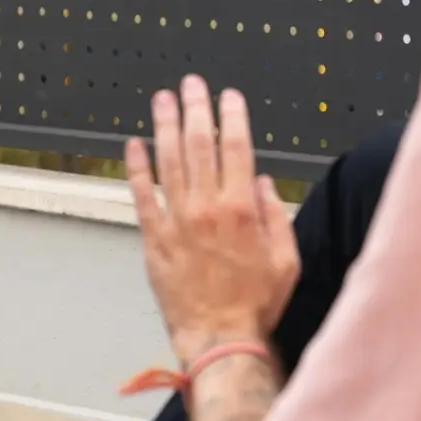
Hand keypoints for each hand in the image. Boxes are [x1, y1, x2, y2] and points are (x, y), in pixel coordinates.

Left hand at [124, 76, 299, 365]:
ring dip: (165, 126)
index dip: (232, 117)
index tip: (229, 96)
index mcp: (242, 209)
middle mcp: (207, 207)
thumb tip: (264, 182)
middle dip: (196, 109)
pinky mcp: (153, 237)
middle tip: (191, 84)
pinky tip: (134, 143)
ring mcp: (177, 220)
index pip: (236, 149)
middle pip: (199, 145)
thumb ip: (276, 215)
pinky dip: (137, 166)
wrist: (219, 336)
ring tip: (162, 100)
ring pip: (168, 161)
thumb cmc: (256, 303)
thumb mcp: (286, 259)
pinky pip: (142, 194)